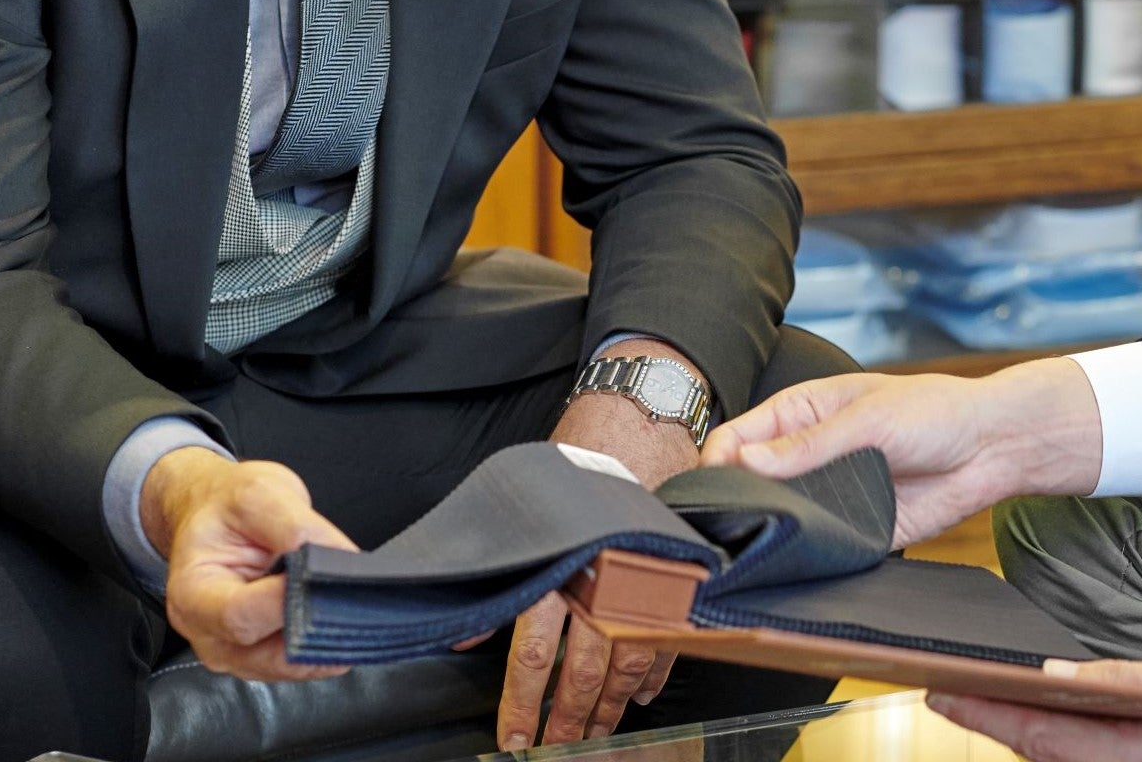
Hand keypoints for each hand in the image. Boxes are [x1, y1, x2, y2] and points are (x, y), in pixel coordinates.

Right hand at [145, 446, 358, 681]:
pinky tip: (348, 617)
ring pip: (291, 665)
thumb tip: (340, 559)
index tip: (323, 578)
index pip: (240, 614)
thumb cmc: (229, 505)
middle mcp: (208, 634)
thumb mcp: (259, 494)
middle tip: (358, 599)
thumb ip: (297, 529)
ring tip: (358, 606)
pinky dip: (327, 644)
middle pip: (268, 654)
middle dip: (318, 629)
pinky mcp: (262, 655)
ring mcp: (235, 651)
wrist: (216, 513)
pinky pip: (300, 662)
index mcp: (192, 593)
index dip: (286, 600)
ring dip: (328, 641)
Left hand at [494, 341, 702, 749]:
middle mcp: (601, 575)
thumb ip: (500, 569)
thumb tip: (467, 629)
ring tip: (598, 733)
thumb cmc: (579, 455)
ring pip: (628, 661)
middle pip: (584, 668)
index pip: (534, 649)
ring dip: (611, 705)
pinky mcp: (675, 571)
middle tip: (558, 748)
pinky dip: (657, 671)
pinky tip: (645, 694)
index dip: (523, 702)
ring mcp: (643, 576)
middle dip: (569, 718)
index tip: (515, 736)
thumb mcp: (528, 506)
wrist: (641, 413)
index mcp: (559, 561)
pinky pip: (669, 636)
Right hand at [700, 360, 1103, 548]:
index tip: (699, 495)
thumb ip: (808, 445)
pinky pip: (818, 549)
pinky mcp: (854, 531)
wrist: (991, 448)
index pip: (736, 439)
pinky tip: (789, 570)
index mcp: (800, 414)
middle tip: (715, 534)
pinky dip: (804, 559)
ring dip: (766, 535)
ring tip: (745, 556)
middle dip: (732, 506)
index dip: (714, 465)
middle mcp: (806, 457)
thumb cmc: (933, 412)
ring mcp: (829, 496)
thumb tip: (746, 462)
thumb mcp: (868, 418)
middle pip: (749, 485)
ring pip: (779, 521)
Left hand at [926, 652, 1141, 761]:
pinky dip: (1064, 748)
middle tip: (942, 690)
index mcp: (1138, 754)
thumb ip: (1124, 681)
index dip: (984, 711)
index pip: (1040, 734)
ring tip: (983, 701)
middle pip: (1042, 754)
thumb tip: (1058, 677)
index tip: (939, 688)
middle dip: (990, 723)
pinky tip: (1050, 725)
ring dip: (1024, 737)